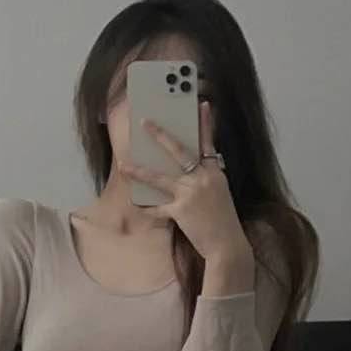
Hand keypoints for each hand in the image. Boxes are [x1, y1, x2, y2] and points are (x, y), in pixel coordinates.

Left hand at [118, 101, 252, 265]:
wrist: (227, 245)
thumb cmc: (223, 221)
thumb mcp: (219, 194)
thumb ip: (206, 180)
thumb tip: (187, 173)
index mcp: (215, 173)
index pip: (208, 143)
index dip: (205, 124)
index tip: (202, 106)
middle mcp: (203, 179)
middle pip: (179, 152)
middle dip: (161, 136)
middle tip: (146, 123)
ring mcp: (191, 194)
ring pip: (159, 178)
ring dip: (139, 171)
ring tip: (123, 165)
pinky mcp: (180, 211)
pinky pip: (158, 207)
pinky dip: (147, 208)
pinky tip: (136, 205)